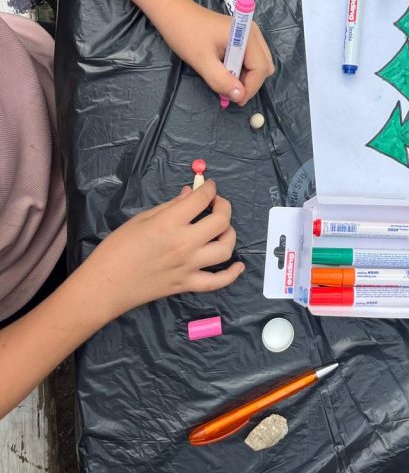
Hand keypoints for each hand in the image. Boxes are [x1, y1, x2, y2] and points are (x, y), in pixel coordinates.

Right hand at [83, 180, 242, 318]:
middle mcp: (184, 244)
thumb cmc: (116, 248)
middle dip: (223, 206)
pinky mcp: (187, 285)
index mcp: (170, 223)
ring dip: (229, 234)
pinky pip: (217, 282)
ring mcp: (188, 266)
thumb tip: (191, 194)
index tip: (209, 186)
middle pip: (220, 221)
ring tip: (223, 228)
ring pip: (225, 249)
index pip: (201, 199)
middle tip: (216, 203)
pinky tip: (239, 265)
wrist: (105, 286)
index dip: (210, 188)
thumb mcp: (141, 218)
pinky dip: (232, 274)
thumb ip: (171, 206)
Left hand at [157, 0, 273, 105]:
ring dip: (245, 77)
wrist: (174, 13)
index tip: (233, 100)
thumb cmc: (186, 33)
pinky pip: (250, 59)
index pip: (261, 68)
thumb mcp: (202, 60)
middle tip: (229, 91)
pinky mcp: (242, 36)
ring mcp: (249, 34)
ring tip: (224, 80)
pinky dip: (241, 69)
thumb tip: (239, 96)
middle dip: (250, 83)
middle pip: (264, 66)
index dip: (250, 88)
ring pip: (259, 64)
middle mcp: (253, 33)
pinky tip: (224, 70)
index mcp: (247, 36)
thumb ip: (221, 80)